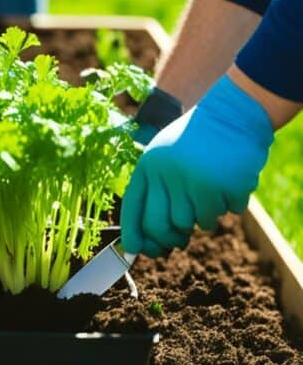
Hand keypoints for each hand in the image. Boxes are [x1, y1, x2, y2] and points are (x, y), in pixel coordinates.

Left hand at [121, 76, 273, 256]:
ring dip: (203, 218)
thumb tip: (148, 237)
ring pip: (194, 223)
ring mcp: (196, 179)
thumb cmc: (196, 140)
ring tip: (208, 195)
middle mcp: (168, 173)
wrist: (232, 113)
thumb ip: (157, 190)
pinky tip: (227, 184)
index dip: (133, 233)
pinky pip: (224, 213)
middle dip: (169, 240)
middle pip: (160, 225)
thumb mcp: (164, 156)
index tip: (137, 250)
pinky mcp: (224, 184)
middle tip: (179, 241)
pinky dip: (227, 205)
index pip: (133, 207)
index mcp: (149, 165)